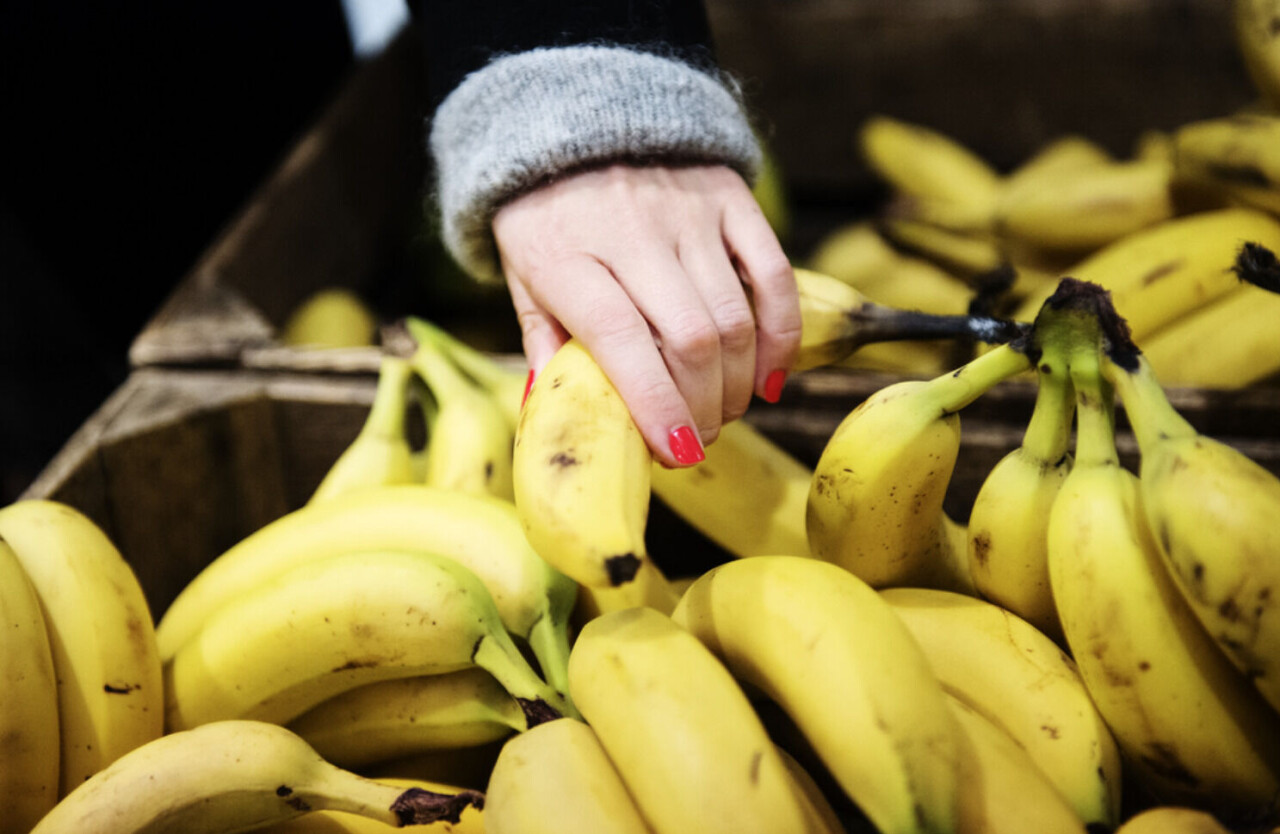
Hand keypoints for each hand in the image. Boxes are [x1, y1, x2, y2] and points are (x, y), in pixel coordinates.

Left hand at [493, 163, 800, 467]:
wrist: (576, 114)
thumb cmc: (545, 214)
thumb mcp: (525, 275)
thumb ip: (545, 343)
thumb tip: (557, 414)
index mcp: (567, 257)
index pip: (621, 339)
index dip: (655, 404)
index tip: (676, 452)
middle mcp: (631, 232)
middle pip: (690, 339)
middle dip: (703, 408)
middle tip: (697, 438)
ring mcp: (687, 213)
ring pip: (733, 317)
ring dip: (738, 383)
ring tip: (725, 412)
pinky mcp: (730, 198)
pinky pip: (772, 275)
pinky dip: (781, 335)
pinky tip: (769, 377)